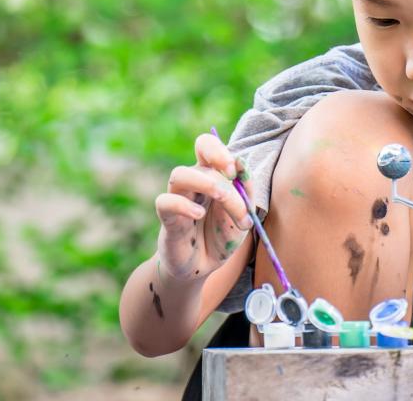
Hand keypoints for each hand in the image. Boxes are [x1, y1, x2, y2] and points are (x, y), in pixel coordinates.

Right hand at [155, 133, 254, 281]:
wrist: (204, 266)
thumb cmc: (221, 236)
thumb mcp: (243, 216)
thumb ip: (246, 192)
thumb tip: (242, 163)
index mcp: (211, 175)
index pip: (206, 145)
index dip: (219, 150)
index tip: (234, 170)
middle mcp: (193, 181)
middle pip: (199, 156)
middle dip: (220, 163)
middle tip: (233, 178)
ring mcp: (178, 198)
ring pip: (179, 174)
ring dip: (206, 182)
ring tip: (222, 198)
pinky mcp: (168, 218)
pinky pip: (165, 201)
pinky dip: (184, 205)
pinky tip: (199, 215)